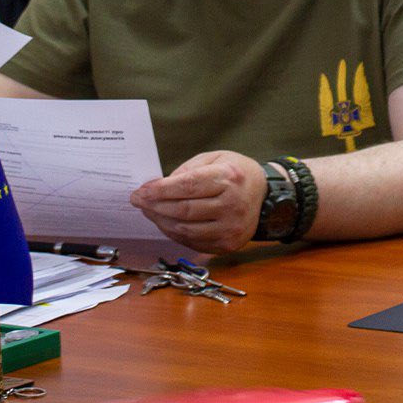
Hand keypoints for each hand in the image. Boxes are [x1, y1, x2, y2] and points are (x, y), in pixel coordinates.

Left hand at [128, 150, 266, 254]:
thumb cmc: (235, 173)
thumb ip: (187, 170)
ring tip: (149, 212)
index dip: (159, 191)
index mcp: (229, 178)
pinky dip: (174, 233)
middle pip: (183, 210)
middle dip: (155, 207)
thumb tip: (157, 188)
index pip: (187, 186)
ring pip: (185, 230)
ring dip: (161, 221)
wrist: (264, 195)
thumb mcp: (214, 158)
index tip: (140, 192)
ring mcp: (231, 228)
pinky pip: (193, 242)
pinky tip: (165, 222)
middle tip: (138, 201)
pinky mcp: (228, 244)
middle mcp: (232, 205)